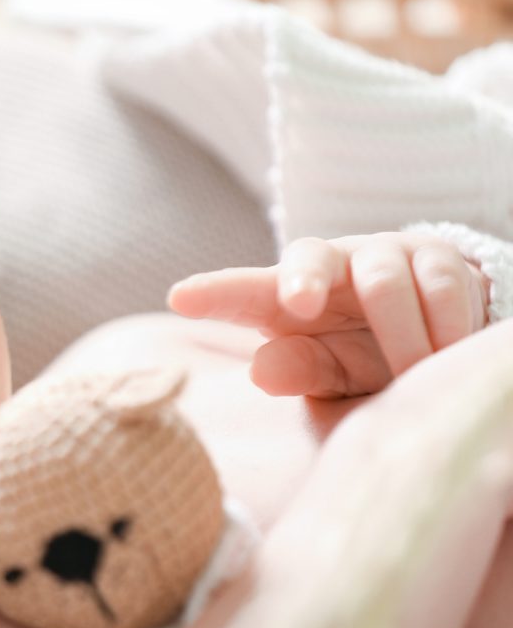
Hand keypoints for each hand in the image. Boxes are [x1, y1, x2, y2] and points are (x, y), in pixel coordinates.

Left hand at [167, 232, 490, 397]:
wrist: (435, 331)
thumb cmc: (359, 354)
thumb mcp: (328, 372)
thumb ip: (300, 370)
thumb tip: (261, 370)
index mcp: (283, 295)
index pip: (241, 291)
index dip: (213, 293)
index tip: (179, 299)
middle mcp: (329, 264)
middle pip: (310, 259)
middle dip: (302, 279)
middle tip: (299, 305)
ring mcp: (383, 253)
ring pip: (383, 280)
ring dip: (398, 334)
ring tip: (409, 374)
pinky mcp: (438, 257)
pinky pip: (442, 286)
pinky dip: (446, 326)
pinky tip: (448, 355)